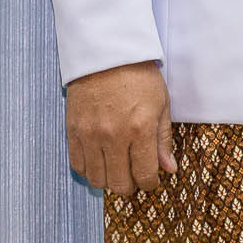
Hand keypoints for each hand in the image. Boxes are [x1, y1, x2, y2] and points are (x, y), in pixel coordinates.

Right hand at [66, 61, 175, 196]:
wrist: (107, 55)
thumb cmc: (140, 77)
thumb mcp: (161, 105)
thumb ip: (163, 140)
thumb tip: (169, 169)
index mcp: (140, 130)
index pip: (144, 174)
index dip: (150, 184)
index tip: (152, 182)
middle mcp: (114, 137)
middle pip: (118, 183)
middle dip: (130, 187)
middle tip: (135, 180)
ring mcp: (90, 135)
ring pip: (97, 178)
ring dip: (109, 181)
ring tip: (118, 172)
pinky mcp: (73, 131)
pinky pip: (78, 165)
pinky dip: (90, 170)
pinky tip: (100, 163)